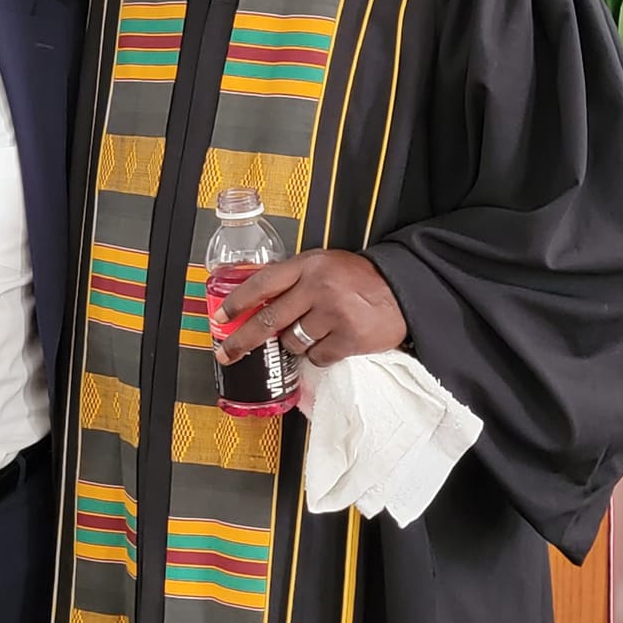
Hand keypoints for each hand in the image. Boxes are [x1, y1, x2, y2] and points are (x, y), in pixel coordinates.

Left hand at [215, 249, 407, 369]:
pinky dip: (319, 354)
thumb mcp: (323, 265)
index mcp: (308, 265)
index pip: (262, 284)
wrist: (402, 289)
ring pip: (292, 342)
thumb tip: (254, 303)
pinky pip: (317, 357)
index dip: (237, 304)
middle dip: (243, 341)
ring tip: (313, 331)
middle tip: (228, 352)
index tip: (220, 319)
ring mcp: (334, 314)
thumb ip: (293, 279)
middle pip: (268, 320)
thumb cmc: (359, 279)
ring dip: (295, 343)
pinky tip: (331, 341)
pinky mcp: (349, 338)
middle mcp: (318, 287)